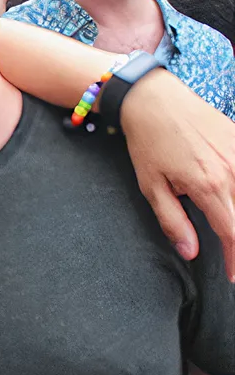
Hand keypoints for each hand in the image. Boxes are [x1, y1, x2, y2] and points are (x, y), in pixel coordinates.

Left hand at [120, 68, 234, 279]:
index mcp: (209, 186)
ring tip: (232, 233)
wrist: (155, 99)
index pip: (233, 233)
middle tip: (234, 257)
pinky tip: (233, 199)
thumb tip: (190, 252)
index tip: (233, 276)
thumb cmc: (148, 143)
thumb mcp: (151, 186)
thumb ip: (173, 221)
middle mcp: (233, 170)